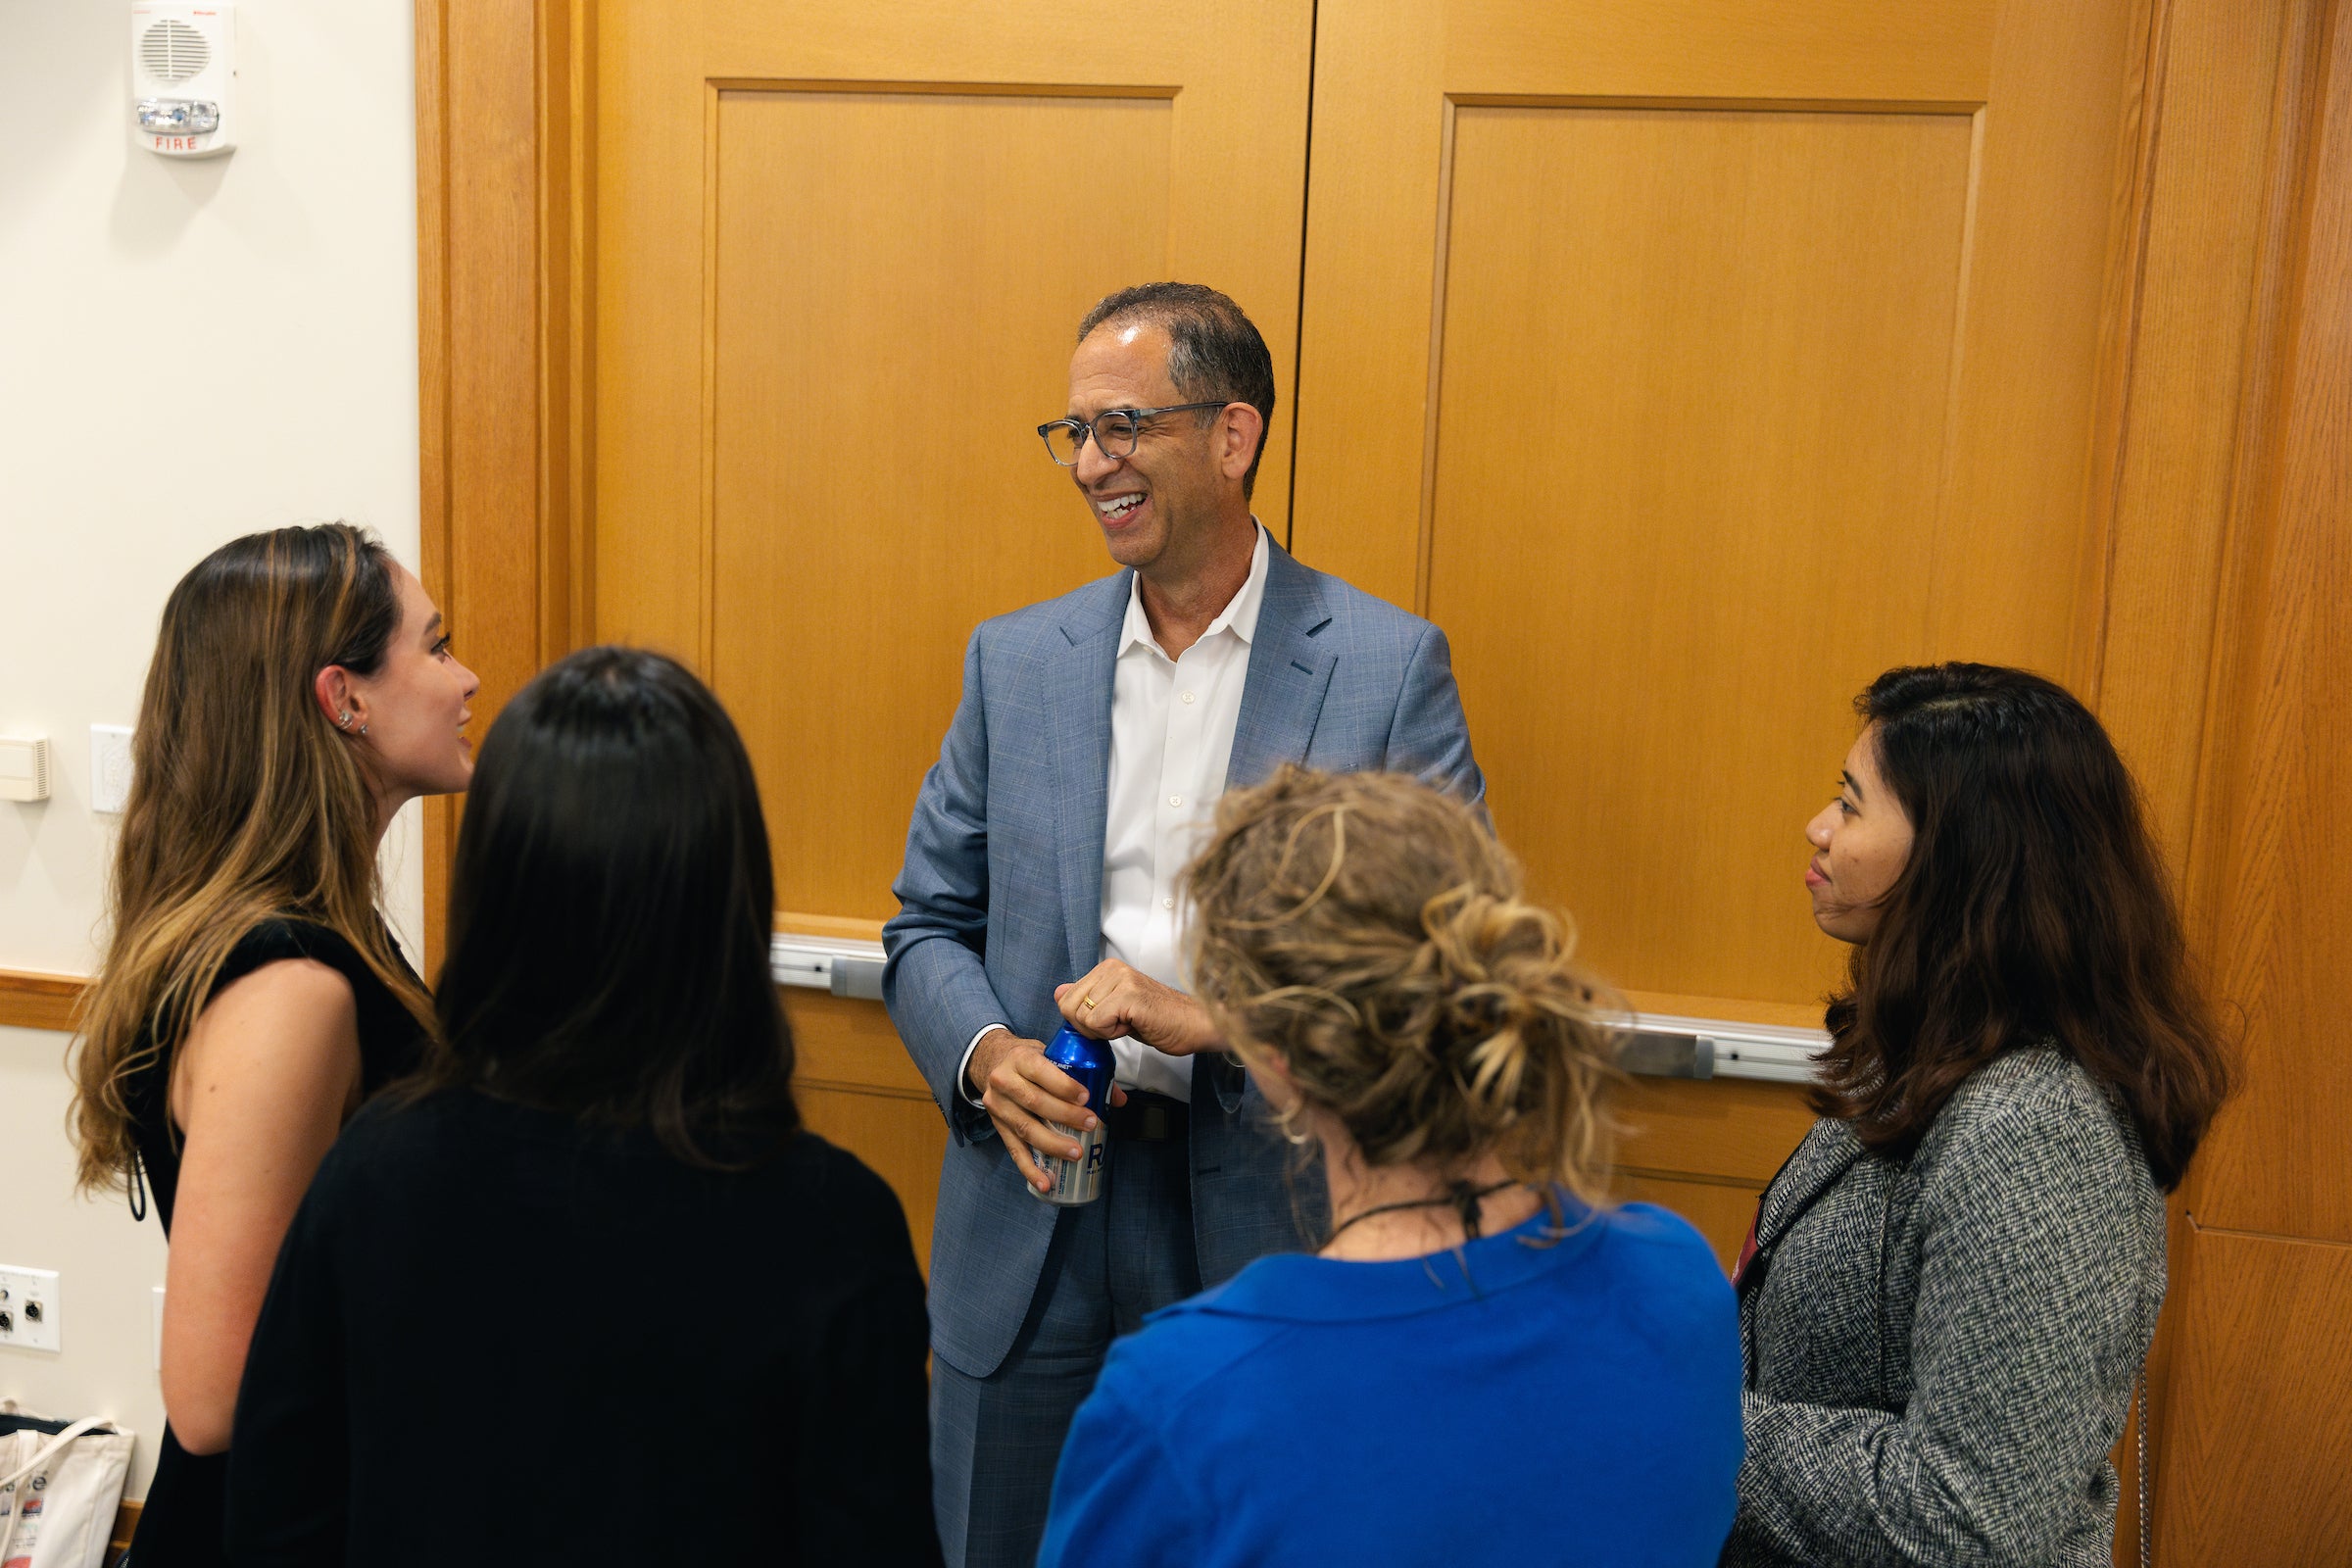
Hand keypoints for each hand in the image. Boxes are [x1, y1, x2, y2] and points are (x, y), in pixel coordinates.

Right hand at [968, 1030, 1126, 1193]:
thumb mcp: (1050, 1053)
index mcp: (1021, 1059)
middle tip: (1090, 1124)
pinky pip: (1015, 1151)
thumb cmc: (1029, 1060)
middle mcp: (1004, 1082)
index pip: (1041, 1071)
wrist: (991, 1063)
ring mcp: (999, 1107)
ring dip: (1052, 1144)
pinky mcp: (999, 1128)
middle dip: (1065, 1116)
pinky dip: (1030, 1170)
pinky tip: (1046, 1183)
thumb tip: (1117, 1099)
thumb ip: (1083, 1072)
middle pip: (1035, 1102)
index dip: (1064, 1086)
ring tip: (1075, 1153)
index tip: (1086, 1097)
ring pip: (1025, 1129)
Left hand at [1056, 960, 1221, 1057]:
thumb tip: (1058, 992)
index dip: (1084, 1020)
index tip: (1111, 1020)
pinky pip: (1098, 1023)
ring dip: (1104, 1031)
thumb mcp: (1116, 1007)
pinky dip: (1112, 1033)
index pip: (1065, 999)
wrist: (1193, 1025)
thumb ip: (1087, 998)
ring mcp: (1121, 980)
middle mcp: (1112, 968)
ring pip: (1083, 1017)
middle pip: (1069, 1008)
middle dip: (1090, 1027)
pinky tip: (1133, 1025)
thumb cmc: (1159, 1019)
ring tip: (1130, 1023)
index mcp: (1107, 969)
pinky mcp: (1129, 996)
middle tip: (1119, 1024)